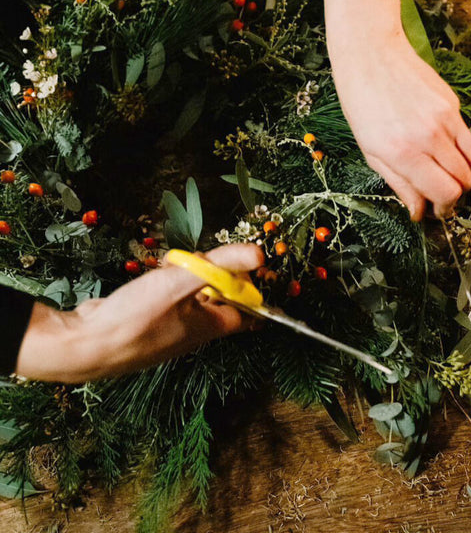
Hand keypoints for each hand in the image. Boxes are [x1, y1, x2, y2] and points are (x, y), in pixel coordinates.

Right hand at [15, 244, 263, 382]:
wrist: (84, 345)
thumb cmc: (136, 317)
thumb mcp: (182, 282)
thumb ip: (220, 266)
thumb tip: (259, 254)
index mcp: (210, 327)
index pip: (245, 309)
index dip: (246, 285)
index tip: (238, 265)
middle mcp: (193, 333)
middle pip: (216, 297)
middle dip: (209, 273)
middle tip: (195, 260)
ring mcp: (169, 331)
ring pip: (189, 296)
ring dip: (184, 276)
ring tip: (169, 266)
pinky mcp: (147, 325)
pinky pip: (166, 300)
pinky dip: (163, 284)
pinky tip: (150, 275)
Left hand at [331, 27, 470, 219]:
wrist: (370, 55)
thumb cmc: (361, 102)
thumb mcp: (370, 151)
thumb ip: (399, 183)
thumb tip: (418, 211)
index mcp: (403, 153)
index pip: (444, 193)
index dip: (444, 209)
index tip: (437, 211)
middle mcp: (429, 138)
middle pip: (463, 182)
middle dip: (454, 196)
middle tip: (439, 196)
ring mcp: (445, 119)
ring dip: (462, 175)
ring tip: (444, 173)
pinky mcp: (453, 105)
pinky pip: (470, 139)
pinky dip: (464, 151)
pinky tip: (445, 148)